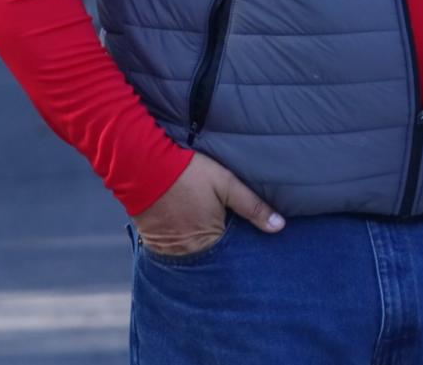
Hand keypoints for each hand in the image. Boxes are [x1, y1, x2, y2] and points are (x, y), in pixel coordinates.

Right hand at [132, 152, 283, 256]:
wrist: (143, 165)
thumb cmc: (188, 173)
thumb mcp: (227, 184)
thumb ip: (253, 206)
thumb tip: (279, 227)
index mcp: (207, 240)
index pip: (231, 256)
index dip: (240, 247)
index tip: (248, 242)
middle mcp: (186, 251)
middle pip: (210, 258)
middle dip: (221, 250)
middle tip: (228, 237)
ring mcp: (166, 249)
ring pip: (191, 255)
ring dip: (200, 248)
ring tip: (206, 233)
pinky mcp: (152, 242)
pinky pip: (171, 251)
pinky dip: (181, 243)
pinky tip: (187, 231)